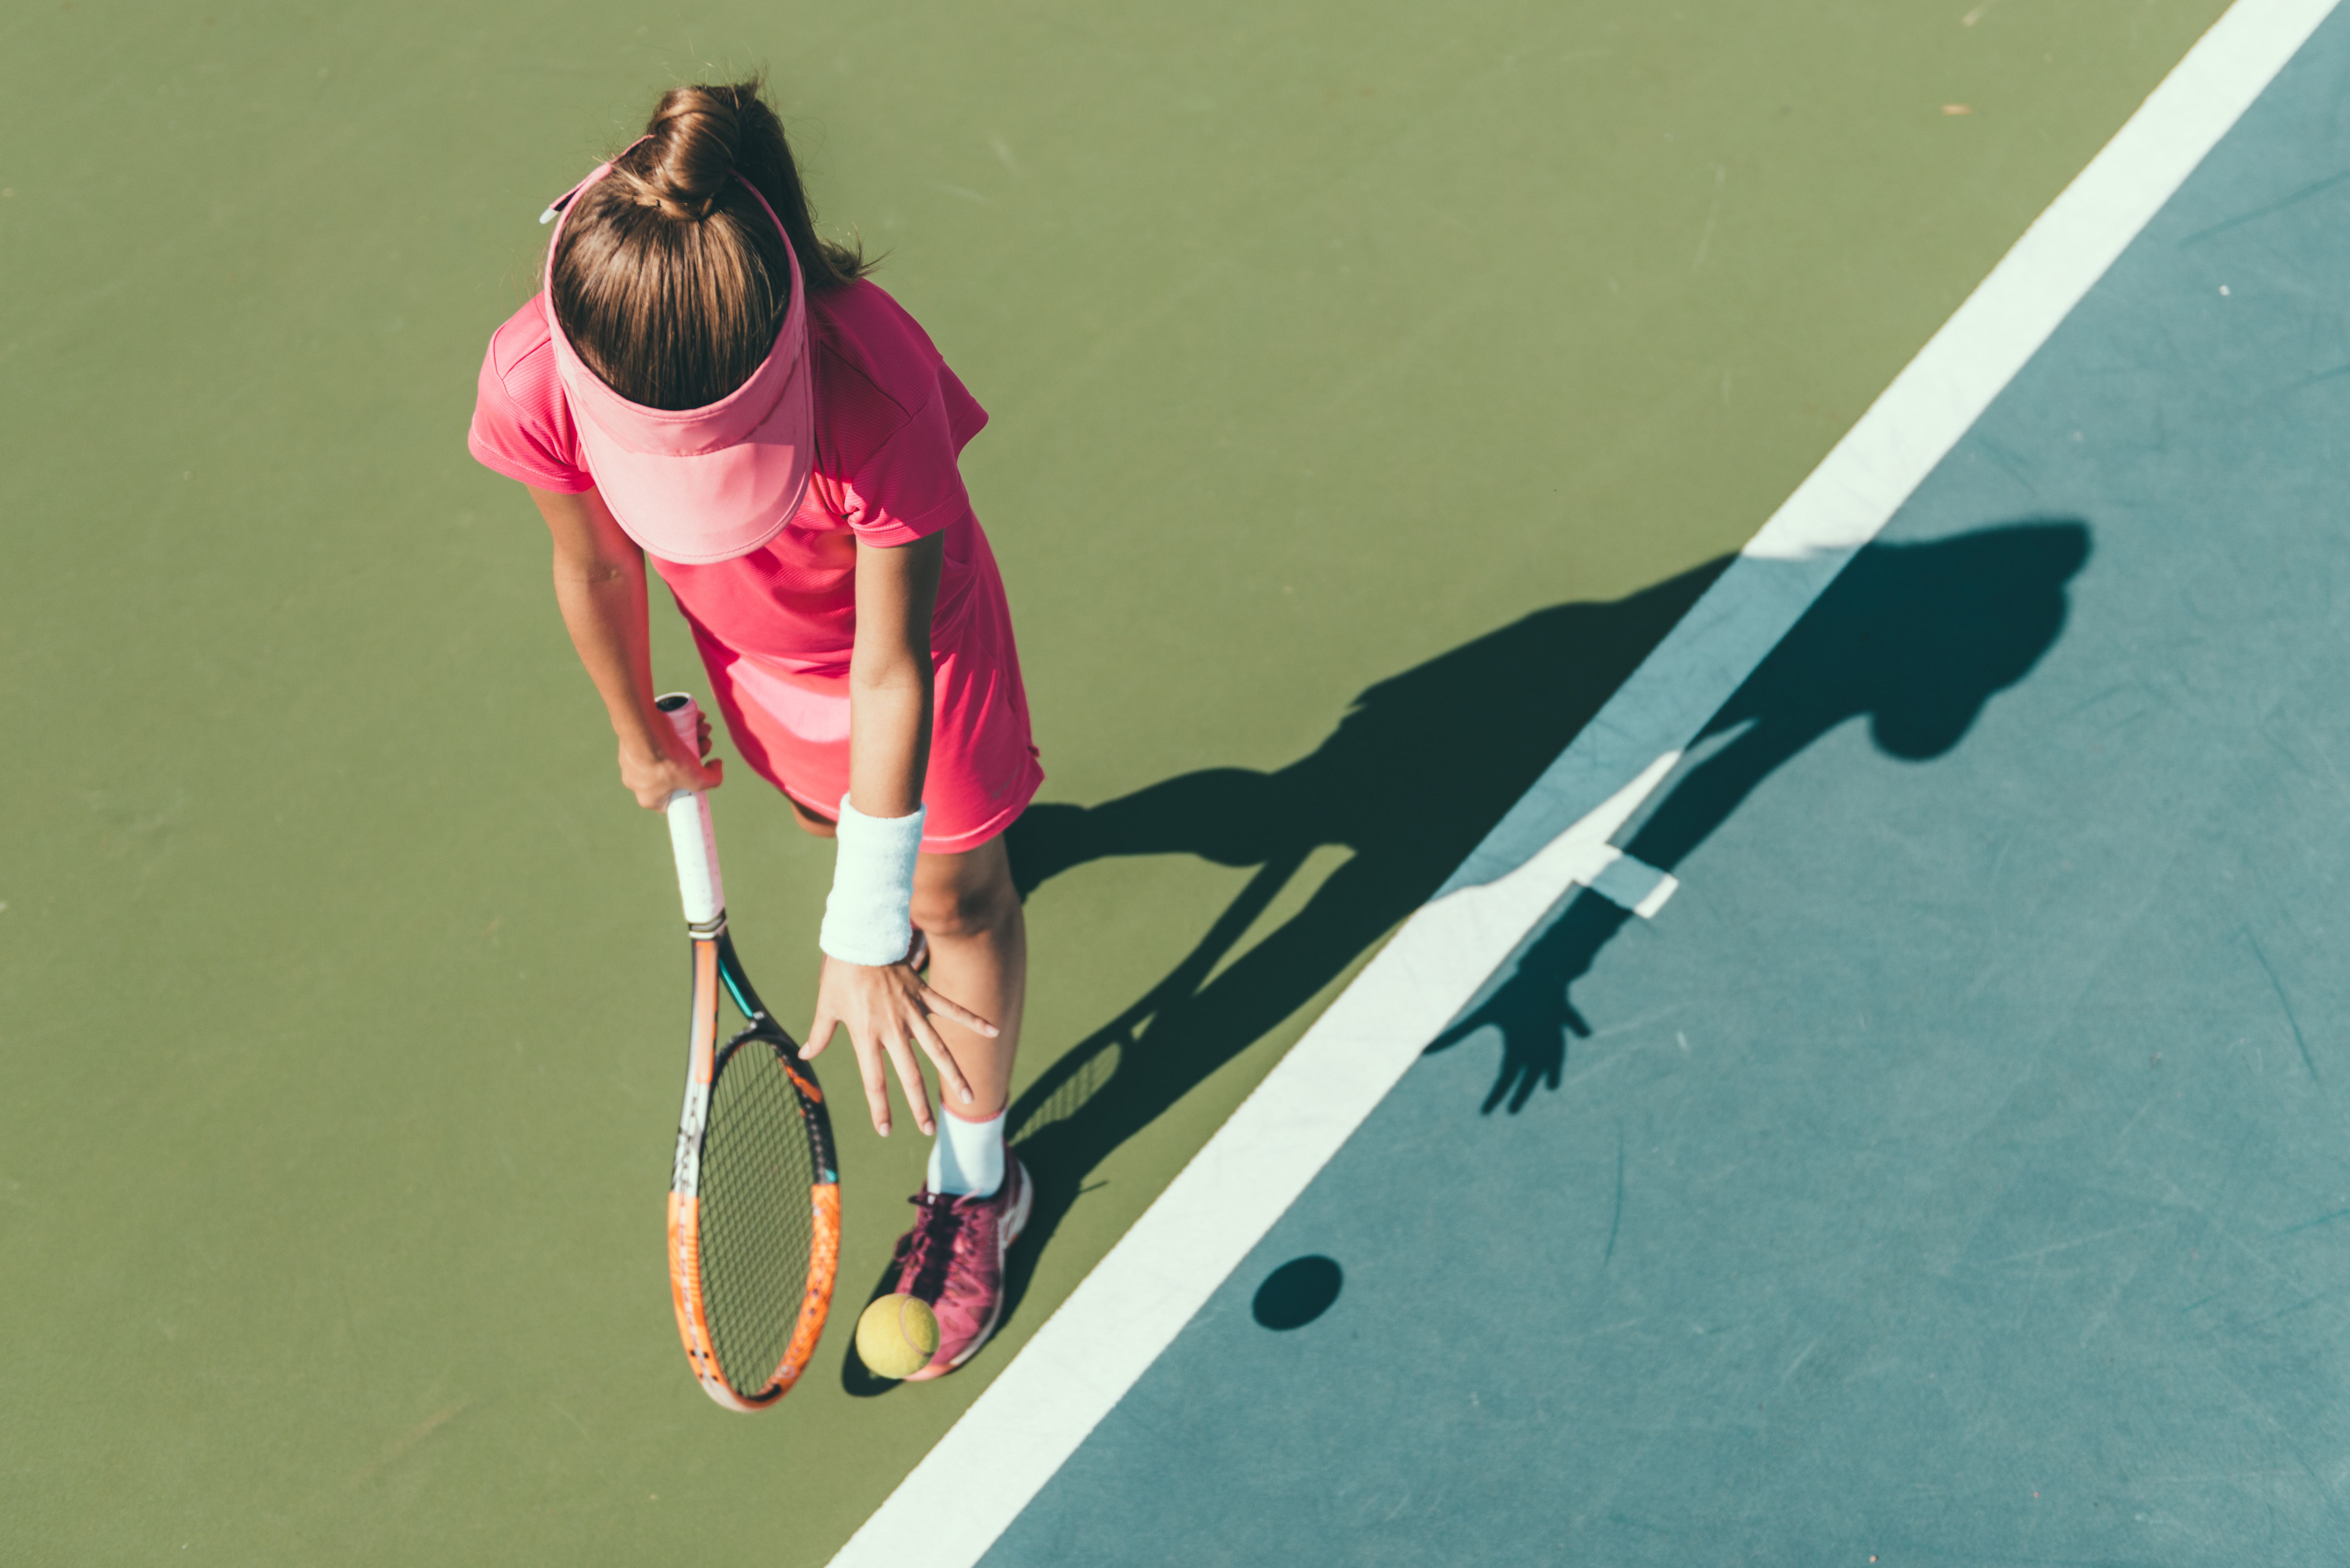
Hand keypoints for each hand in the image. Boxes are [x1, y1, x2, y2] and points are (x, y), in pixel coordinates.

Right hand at [619, 708, 721, 808]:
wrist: (641, 729)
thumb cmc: (665, 759)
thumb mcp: (698, 777)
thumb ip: (712, 779)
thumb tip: (716, 766)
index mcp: (649, 797)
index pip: (674, 799)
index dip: (691, 787)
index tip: (701, 774)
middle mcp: (638, 781)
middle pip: (676, 770)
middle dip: (696, 754)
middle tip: (705, 743)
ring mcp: (633, 760)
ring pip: (669, 750)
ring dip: (691, 737)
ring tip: (702, 728)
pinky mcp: (632, 740)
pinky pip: (657, 736)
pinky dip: (676, 727)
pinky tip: (693, 719)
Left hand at [803, 955, 997, 1135]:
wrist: (860, 937)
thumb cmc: (841, 972)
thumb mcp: (826, 1005)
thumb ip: (819, 1034)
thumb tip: (804, 1055)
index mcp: (866, 1035)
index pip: (874, 1081)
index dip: (880, 1107)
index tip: (886, 1130)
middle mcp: (892, 1029)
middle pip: (910, 1074)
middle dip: (920, 1105)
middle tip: (929, 1129)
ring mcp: (912, 1012)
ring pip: (938, 1049)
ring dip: (954, 1075)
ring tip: (968, 1097)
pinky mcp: (924, 994)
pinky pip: (952, 1009)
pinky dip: (973, 1020)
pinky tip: (993, 1031)